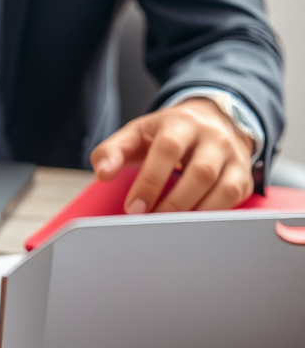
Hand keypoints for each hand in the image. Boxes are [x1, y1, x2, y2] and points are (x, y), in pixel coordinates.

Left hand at [90, 98, 254, 212]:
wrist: (212, 119)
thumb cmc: (166, 132)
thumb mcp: (136, 134)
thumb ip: (112, 151)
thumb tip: (102, 172)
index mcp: (181, 123)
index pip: (168, 150)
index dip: (150, 181)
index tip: (133, 208)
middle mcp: (213, 138)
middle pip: (200, 172)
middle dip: (173, 203)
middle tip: (149, 222)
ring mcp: (233, 157)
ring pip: (223, 189)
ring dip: (194, 213)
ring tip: (168, 227)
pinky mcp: (243, 176)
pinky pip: (234, 201)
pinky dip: (211, 216)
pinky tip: (190, 225)